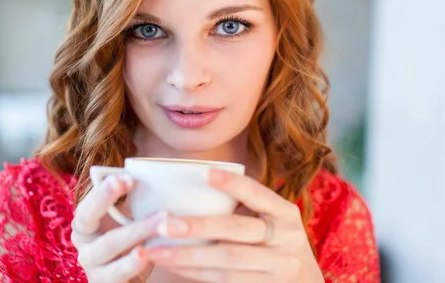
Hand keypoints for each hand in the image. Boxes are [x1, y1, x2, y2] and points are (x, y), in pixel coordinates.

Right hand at [71, 174, 166, 281]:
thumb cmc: (133, 243)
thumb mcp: (132, 221)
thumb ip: (137, 200)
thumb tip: (162, 173)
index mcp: (86, 222)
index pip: (87, 200)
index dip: (103, 189)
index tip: (127, 176)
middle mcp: (84, 243)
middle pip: (88, 219)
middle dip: (108, 199)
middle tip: (131, 182)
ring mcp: (93, 266)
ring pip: (107, 246)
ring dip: (135, 231)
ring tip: (157, 221)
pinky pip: (115, 274)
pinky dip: (131, 263)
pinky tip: (146, 253)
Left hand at [146, 169, 324, 281]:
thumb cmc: (277, 245)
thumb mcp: (273, 223)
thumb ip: (245, 210)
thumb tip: (194, 188)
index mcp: (287, 214)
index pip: (258, 194)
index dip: (233, 184)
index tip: (205, 174)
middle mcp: (288, 240)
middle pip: (237, 231)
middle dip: (198, 227)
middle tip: (165, 224)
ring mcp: (279, 269)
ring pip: (226, 261)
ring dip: (187, 256)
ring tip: (156, 250)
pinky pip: (225, 281)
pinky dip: (196, 273)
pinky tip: (174, 266)